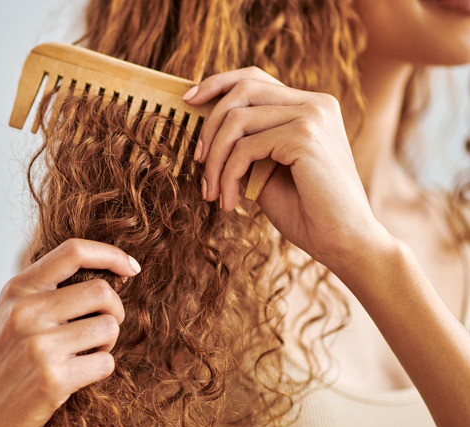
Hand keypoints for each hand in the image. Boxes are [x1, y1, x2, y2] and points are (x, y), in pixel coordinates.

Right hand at [0, 239, 140, 426]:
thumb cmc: (0, 362)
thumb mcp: (10, 313)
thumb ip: (45, 290)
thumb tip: (105, 273)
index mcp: (17, 290)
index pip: (73, 251)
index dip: (110, 254)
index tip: (131, 267)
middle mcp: (26, 313)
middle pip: (102, 292)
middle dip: (114, 310)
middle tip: (102, 326)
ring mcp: (39, 346)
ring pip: (109, 327)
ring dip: (106, 343)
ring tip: (84, 353)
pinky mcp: (53, 379)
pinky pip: (105, 362)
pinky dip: (100, 369)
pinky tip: (78, 374)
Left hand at [183, 67, 390, 269]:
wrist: (343, 242)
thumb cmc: (306, 210)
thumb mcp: (267, 169)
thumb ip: (246, 143)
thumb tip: (204, 128)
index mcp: (310, 106)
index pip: (255, 78)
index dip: (217, 83)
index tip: (188, 101)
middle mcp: (315, 103)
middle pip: (242, 90)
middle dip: (209, 126)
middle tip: (198, 162)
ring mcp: (312, 116)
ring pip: (237, 120)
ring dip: (215, 160)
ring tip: (212, 192)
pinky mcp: (305, 137)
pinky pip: (244, 148)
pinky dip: (228, 176)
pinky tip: (230, 202)